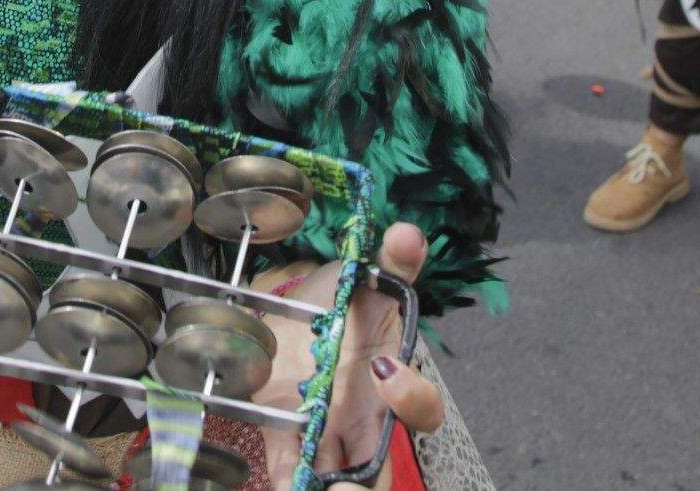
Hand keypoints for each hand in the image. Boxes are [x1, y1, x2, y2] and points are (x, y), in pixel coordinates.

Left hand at [253, 224, 442, 488]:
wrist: (301, 315)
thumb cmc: (347, 308)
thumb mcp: (368, 283)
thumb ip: (392, 263)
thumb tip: (407, 235)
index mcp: (389, 381)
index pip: (420, 407)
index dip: (411, 397)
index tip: (385, 371)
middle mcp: (364, 417)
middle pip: (380, 468)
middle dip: (366, 489)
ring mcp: (327, 431)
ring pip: (339, 477)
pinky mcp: (287, 435)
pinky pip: (289, 468)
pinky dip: (285, 479)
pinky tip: (279, 485)